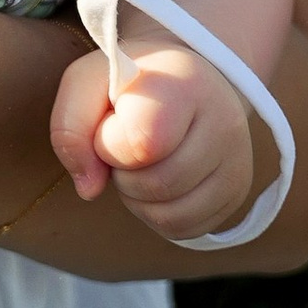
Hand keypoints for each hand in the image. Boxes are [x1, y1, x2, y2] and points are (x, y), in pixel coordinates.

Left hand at [51, 41, 261, 243]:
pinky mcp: (236, 191)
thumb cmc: (127, 83)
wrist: (181, 80)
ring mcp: (237, 160)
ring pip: (170, 215)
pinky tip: (156, 180)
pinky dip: (156, 214)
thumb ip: (70, 128)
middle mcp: (224, 121)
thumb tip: (89, 189)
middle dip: (122, 174)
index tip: (112, 122)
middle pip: (157, 184)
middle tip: (124, 146)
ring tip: (141, 162)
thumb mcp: (85, 83)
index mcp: (186, 84)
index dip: (109, 143)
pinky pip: (183, 228)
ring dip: (137, 198)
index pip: (141, 143)